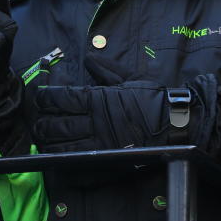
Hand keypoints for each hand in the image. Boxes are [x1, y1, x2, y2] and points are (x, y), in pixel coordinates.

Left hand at [33, 72, 220, 167]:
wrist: (180, 125)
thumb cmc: (155, 100)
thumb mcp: (130, 78)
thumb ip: (106, 68)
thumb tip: (90, 56)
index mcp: (97, 99)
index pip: (58, 98)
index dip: (45, 97)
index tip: (43, 96)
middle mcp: (94, 122)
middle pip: (53, 124)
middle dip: (42, 122)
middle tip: (40, 120)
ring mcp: (99, 145)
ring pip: (60, 146)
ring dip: (48, 142)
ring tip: (46, 138)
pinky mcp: (107, 162)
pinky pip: (78, 164)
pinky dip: (64, 161)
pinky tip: (60, 156)